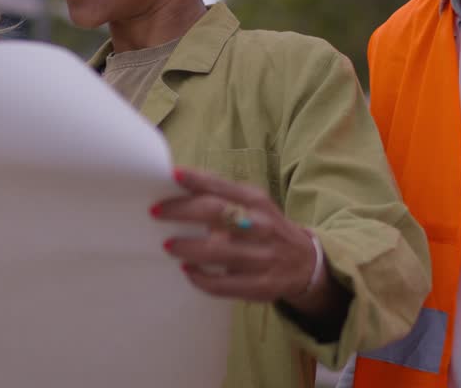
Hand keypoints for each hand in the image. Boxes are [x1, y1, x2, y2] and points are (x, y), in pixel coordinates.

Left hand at [151, 168, 347, 324]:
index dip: (197, 180)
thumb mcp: (252, 203)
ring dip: (188, 248)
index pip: (223, 186)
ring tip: (168, 246)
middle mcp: (261, 226)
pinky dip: (201, 279)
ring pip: (218, 252)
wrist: (304, 262)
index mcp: (257, 201)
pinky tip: (189, 271)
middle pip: (217, 214)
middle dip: (182, 211)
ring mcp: (262, 257)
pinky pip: (224, 285)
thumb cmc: (264, 227)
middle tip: (156, 212)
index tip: (172, 174)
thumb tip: (180, 181)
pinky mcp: (261, 285)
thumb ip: (222, 194)